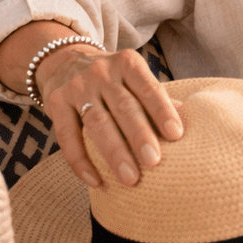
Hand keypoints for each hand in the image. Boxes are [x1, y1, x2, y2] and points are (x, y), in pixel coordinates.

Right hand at [37, 45, 182, 187]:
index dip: (162, 111)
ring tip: (130, 178)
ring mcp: (77, 87)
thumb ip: (154, 98)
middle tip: (154, 161)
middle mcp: (101, 72)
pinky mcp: (55, 102)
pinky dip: (80, 161)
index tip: (176, 135)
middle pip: (124, 107)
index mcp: (128, 63)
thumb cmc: (113, 78)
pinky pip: (67, 136)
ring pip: (97, 123)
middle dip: (139, 136)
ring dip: (115, 153)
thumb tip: (187, 121)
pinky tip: (95, 181)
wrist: (64, 61)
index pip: (148, 88)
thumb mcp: (133, 78)